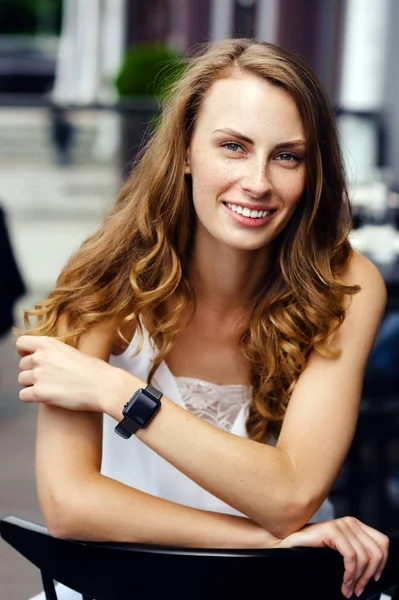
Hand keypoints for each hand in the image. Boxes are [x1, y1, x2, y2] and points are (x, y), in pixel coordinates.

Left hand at [16, 335, 136, 412]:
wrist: (104, 385)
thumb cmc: (93, 370)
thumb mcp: (71, 351)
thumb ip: (53, 353)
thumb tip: (40, 359)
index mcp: (48, 343)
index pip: (21, 344)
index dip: (24, 352)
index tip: (31, 358)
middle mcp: (40, 357)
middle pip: (22, 365)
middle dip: (32, 372)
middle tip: (49, 378)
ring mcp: (38, 375)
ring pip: (22, 380)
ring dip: (32, 385)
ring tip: (51, 387)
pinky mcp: (39, 393)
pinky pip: (23, 395)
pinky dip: (31, 398)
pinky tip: (46, 397)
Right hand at [279, 516, 388, 597]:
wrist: (288, 544)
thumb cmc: (312, 549)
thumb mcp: (340, 550)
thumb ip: (357, 552)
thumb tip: (375, 570)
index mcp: (356, 525)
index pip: (383, 542)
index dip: (382, 563)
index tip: (373, 578)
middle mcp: (351, 522)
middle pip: (376, 552)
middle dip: (369, 575)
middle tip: (358, 588)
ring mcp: (342, 525)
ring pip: (364, 557)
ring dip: (357, 579)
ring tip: (349, 589)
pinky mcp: (332, 531)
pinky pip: (351, 557)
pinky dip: (349, 575)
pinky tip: (344, 583)